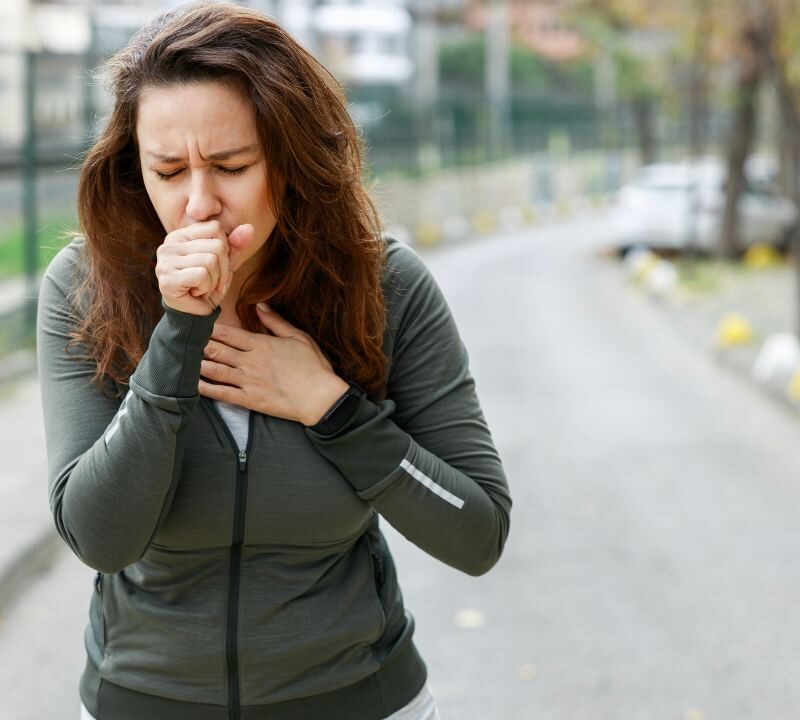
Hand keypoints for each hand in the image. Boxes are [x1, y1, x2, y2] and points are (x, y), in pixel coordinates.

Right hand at [156, 221, 253, 315]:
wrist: (193, 316)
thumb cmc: (207, 287)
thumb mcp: (225, 264)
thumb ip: (235, 245)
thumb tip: (249, 227)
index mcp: (180, 235)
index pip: (215, 227)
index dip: (225, 249)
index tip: (217, 266)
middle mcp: (169, 244)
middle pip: (216, 245)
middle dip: (223, 268)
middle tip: (211, 282)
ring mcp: (165, 261)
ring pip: (211, 260)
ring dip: (214, 280)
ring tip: (202, 287)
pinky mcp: (167, 279)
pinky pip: (202, 275)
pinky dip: (206, 287)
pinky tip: (195, 292)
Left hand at [198, 303, 349, 424]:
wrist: (321, 398)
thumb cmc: (314, 366)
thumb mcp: (298, 337)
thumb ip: (276, 321)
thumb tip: (260, 306)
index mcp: (261, 344)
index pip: (228, 333)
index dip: (209, 329)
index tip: (197, 324)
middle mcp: (250, 361)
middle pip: (216, 350)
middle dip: (198, 345)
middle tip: (184, 341)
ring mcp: (248, 381)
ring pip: (215, 370)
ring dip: (198, 365)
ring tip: (184, 360)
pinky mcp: (250, 400)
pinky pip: (222, 393)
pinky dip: (206, 389)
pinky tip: (193, 384)